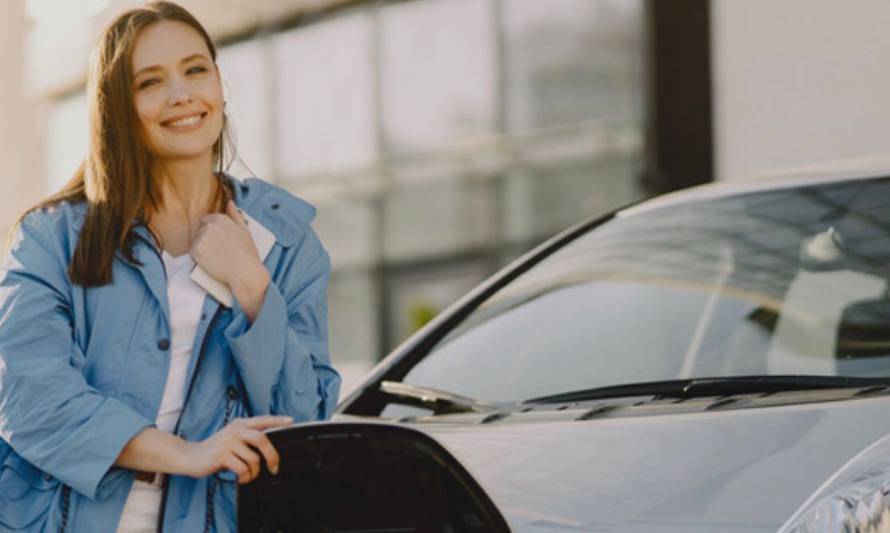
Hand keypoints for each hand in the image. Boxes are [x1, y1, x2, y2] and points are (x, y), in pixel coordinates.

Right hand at [182, 415, 292, 483]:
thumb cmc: (215, 449)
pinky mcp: (221, 456)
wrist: (190, 456)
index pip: (262, 420)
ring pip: (253, 459)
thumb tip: (268, 447)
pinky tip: (241, 478)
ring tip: (248, 476)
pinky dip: (245, 477)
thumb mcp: (231, 437)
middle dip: (272, 456)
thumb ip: (247, 436)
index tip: (291, 422)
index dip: (277, 420)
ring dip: (254, 472)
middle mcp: (235, 430)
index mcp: (239, 424)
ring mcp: (228, 442)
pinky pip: (242, 469)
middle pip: (262, 439)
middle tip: (274, 468)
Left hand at [191, 201, 269, 318]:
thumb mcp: (245, 230)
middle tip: (218, 252)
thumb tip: (229, 202)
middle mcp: (209, 226)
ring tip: (216, 258)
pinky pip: (192, 253)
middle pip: (199, 231)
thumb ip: (235, 214)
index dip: (212, 233)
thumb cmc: (247, 253)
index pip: (206, 221)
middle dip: (206, 240)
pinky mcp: (196, 251)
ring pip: (195, 242)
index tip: (219, 242)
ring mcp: (201, 238)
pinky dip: (198, 259)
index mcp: (220, 218)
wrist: (246, 273)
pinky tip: (210, 263)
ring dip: (202, 249)